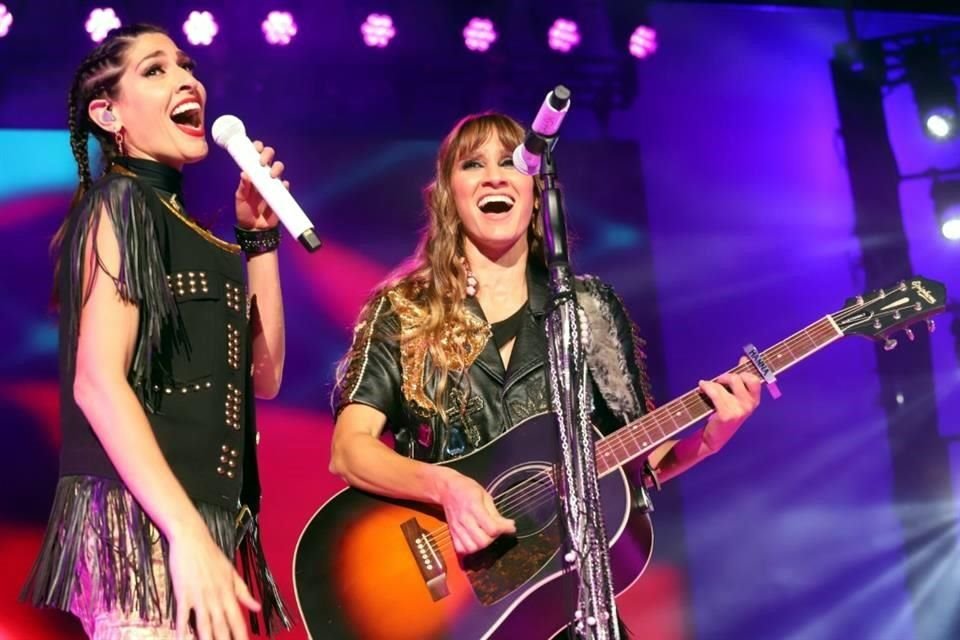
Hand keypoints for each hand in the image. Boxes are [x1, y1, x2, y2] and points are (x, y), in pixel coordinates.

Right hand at [168, 520, 260, 639]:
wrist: (192, 538)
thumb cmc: (211, 555)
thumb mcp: (231, 572)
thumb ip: (243, 592)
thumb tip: (256, 607)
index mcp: (229, 592)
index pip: (238, 620)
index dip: (241, 636)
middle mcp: (216, 597)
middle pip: (222, 627)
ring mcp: (199, 596)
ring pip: (205, 625)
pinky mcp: (183, 593)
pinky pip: (183, 616)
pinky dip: (182, 630)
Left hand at [234, 140, 288, 229]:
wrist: (255, 229)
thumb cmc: (245, 212)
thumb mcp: (240, 199)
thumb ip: (242, 187)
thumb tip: (244, 173)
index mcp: (252, 174)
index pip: (254, 155)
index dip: (257, 148)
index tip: (255, 148)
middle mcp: (263, 176)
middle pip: (269, 157)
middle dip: (267, 154)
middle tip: (262, 162)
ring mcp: (272, 184)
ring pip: (278, 168)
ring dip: (277, 167)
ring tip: (272, 175)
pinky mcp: (281, 195)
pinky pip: (285, 186)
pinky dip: (284, 184)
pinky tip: (281, 185)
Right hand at [436, 469, 515, 554]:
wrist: (447, 489)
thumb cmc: (467, 489)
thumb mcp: (485, 495)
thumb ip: (495, 513)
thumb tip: (509, 526)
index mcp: (473, 507)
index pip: (492, 528)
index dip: (505, 529)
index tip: (511, 526)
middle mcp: (464, 520)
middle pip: (482, 541)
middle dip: (494, 538)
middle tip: (498, 530)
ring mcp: (456, 528)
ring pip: (472, 548)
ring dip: (482, 545)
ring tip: (486, 535)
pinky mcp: (452, 533)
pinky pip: (461, 549)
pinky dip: (470, 548)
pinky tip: (475, 540)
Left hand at [697, 356, 762, 453]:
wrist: (712, 438)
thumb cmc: (722, 415)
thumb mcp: (733, 397)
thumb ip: (739, 380)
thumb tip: (744, 359)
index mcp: (753, 400)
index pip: (755, 379)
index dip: (748, 368)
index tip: (742, 360)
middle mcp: (749, 405)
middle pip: (738, 378)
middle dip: (726, 376)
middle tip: (718, 381)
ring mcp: (740, 410)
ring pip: (724, 384)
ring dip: (712, 383)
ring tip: (706, 387)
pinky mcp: (727, 414)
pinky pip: (715, 392)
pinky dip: (706, 387)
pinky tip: (701, 389)